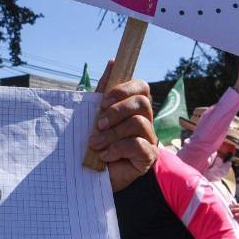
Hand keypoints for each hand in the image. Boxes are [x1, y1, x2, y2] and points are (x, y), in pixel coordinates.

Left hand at [89, 59, 157, 190]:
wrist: (89, 176)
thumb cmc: (93, 143)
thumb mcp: (93, 115)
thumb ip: (103, 90)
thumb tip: (112, 62)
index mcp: (133, 108)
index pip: (141, 87)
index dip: (123, 90)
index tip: (102, 102)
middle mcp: (145, 120)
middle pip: (142, 102)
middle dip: (117, 111)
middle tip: (99, 123)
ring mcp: (149, 139)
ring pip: (139, 123)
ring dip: (112, 133)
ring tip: (96, 144)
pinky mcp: (148, 157)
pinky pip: (139, 145)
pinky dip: (118, 149)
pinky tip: (105, 156)